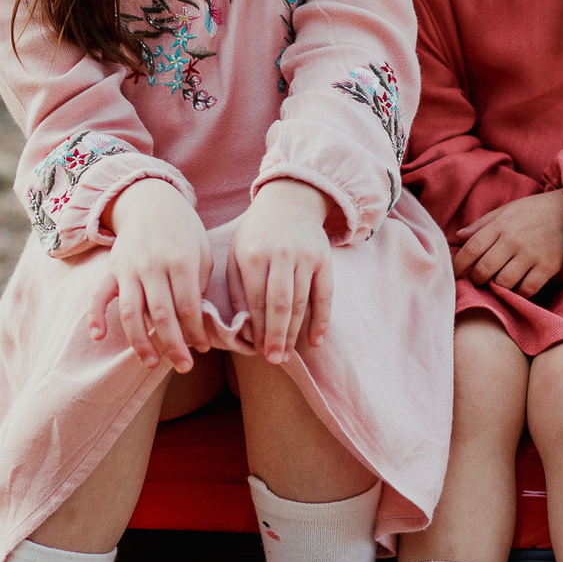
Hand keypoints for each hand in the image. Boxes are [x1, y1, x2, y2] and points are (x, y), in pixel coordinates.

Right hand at [87, 179, 211, 371]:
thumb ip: (199, 283)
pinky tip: (98, 336)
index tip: (202, 349)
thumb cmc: (182, 229)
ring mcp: (129, 269)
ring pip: (131, 312)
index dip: (195, 332)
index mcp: (181, 261)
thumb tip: (195, 319)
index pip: (188, 306)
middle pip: (161, 315)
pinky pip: (99, 295)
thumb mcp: (201, 249)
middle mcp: (153, 266)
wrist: (149, 200)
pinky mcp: (111, 270)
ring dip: (140, 342)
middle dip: (174, 345)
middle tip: (184, 367)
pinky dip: (95, 316)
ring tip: (152, 363)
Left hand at [230, 180, 333, 364]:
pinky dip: (322, 319)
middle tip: (274, 360)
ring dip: (295, 332)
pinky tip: (316, 340)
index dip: (257, 328)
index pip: (256, 300)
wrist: (289, 201)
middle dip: (276, 336)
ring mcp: (305, 257)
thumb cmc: (257, 234)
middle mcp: (281, 255)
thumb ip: (237, 287)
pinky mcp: (325, 259)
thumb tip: (242, 325)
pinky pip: (325, 295)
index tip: (256, 351)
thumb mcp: (237, 253)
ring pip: (302, 302)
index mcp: (253, 254)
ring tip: (287, 354)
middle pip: (280, 304)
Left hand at [453, 192, 562, 296]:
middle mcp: (514, 240)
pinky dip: (519, 292)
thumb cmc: (535, 211)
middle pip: (484, 269)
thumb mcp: (507, 210)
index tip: (455, 272)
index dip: (459, 263)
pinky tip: (517, 287)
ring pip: (503, 282)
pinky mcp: (548, 267)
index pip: (472, 247)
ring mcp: (531, 255)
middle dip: (476, 278)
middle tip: (478, 279)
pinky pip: (527, 289)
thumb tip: (458, 237)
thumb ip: (482, 224)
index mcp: (501, 225)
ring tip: (498, 282)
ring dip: (497, 286)